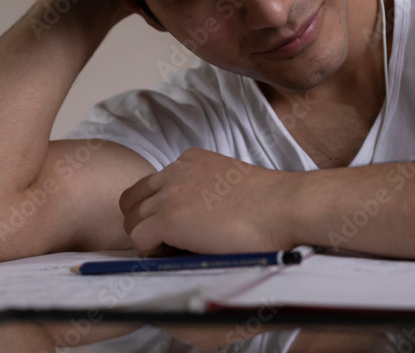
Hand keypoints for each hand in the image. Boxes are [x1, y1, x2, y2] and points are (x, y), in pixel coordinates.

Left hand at [119, 148, 294, 254]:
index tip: (178, 225)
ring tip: (177, 250)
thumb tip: (194, 216)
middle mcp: (175, 171)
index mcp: (191, 159)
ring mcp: (169, 194)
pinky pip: (138, 239)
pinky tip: (179, 254)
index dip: (158, 208)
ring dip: (148, 238)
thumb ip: (205, 189)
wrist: (283, 207)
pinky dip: (152, 251)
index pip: (153, 184)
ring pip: (131, 220)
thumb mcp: (229, 181)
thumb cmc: (270, 203)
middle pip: (132, 198)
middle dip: (143, 221)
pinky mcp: (168, 219)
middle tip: (168, 241)